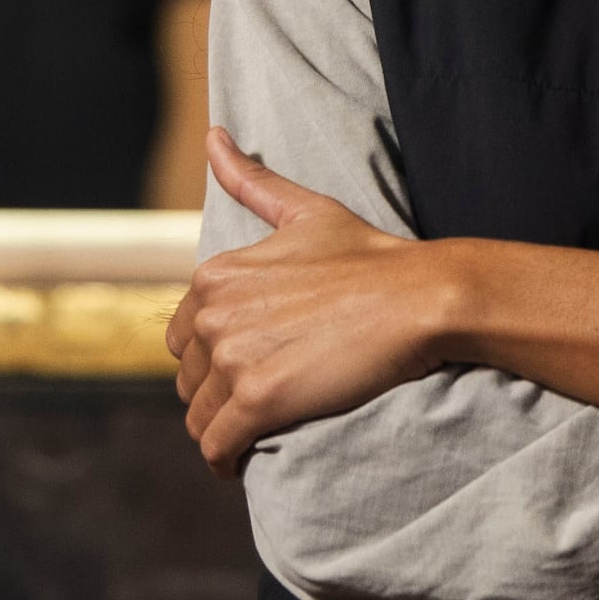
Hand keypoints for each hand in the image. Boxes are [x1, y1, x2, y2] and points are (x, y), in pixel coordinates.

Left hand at [171, 133, 458, 475]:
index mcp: (215, 274)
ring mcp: (232, 358)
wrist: (418, 298)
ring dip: (217, 430)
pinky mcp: (257, 400)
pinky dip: (223, 459)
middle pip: (187, 378)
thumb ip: (251, 180)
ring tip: (247, 436)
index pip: (180, 336)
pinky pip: (216, 445)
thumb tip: (212, 137)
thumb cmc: (370, 255)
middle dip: (211, 395)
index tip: (239, 370)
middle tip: (248, 406)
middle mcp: (211, 314)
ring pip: (197, 415)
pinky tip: (240, 463)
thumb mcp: (305, 211)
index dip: (208, 356)